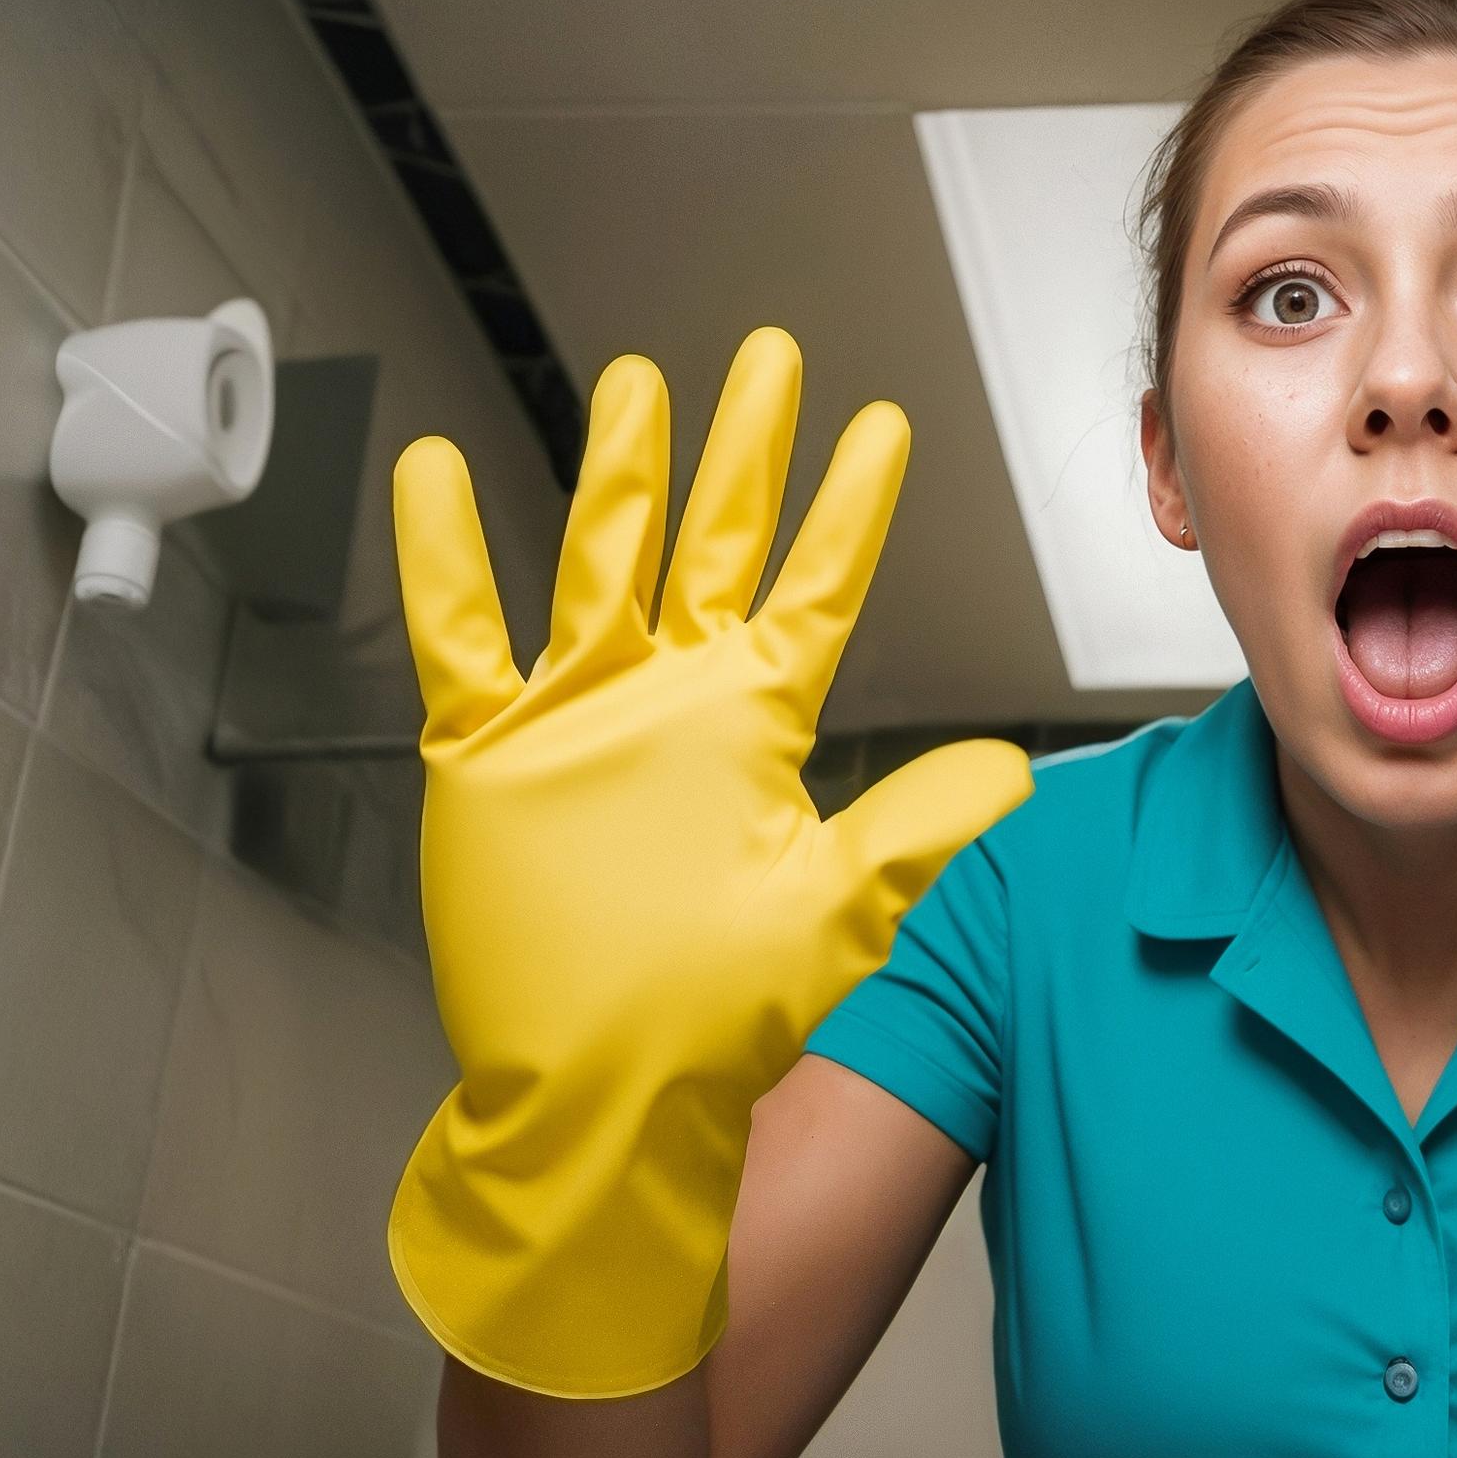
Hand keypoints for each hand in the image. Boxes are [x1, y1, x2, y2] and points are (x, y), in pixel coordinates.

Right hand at [385, 332, 1028, 1398]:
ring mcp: (576, 719)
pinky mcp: (489, 755)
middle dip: (743, 451)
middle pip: (711, 542)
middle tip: (770, 358)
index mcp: (754, 727)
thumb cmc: (715, 1025)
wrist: (600, 1099)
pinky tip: (437, 473)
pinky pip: (458, 634)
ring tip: (638, 383)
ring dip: (618, 473)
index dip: (848, 509)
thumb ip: (915, 831)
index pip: (815, 588)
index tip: (884, 428)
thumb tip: (1019, 775)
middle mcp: (670, 704)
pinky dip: (444, 555)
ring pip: (598, 559)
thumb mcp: (834, 916)